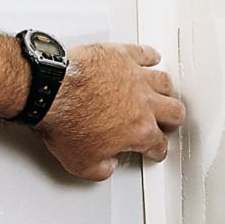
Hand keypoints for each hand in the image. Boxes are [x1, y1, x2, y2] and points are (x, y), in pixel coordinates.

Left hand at [37, 43, 185, 180]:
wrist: (51, 90)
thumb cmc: (65, 121)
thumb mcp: (81, 164)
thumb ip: (101, 169)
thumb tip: (107, 167)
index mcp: (139, 131)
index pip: (158, 144)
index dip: (157, 150)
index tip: (154, 150)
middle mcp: (144, 102)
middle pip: (174, 111)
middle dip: (172, 120)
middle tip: (168, 122)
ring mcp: (135, 76)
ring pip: (165, 82)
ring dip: (166, 90)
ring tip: (163, 93)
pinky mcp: (122, 55)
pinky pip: (146, 54)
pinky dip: (151, 57)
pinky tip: (152, 59)